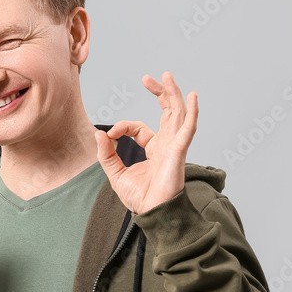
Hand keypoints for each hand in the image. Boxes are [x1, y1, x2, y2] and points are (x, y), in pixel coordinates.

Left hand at [95, 72, 197, 214]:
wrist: (152, 214)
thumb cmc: (140, 198)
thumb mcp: (116, 173)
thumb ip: (106, 153)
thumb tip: (99, 133)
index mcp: (154, 149)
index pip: (139, 128)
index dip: (123, 126)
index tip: (110, 134)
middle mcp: (167, 145)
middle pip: (167, 112)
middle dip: (160, 93)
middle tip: (148, 77)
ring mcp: (175, 147)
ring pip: (178, 114)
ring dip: (173, 94)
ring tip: (166, 77)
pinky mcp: (178, 152)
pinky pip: (188, 128)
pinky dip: (191, 112)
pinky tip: (192, 97)